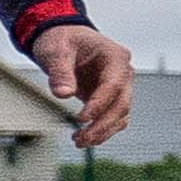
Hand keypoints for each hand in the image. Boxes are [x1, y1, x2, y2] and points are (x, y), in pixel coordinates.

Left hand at [37, 21, 135, 147]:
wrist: (64, 39)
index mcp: (116, 56)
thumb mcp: (56, 50)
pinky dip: (102, 130)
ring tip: (79, 141)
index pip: (114, 84)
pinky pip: (113, 117)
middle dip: (103, 124)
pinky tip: (84, 138)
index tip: (81, 118)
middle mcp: (123, 72)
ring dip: (103, 131)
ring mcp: (120, 85)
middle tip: (82, 137)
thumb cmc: (62, 39)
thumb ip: (60, 71)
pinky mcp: (110, 96)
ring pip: (121, 114)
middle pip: (122, 103)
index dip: (99, 104)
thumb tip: (63, 94)